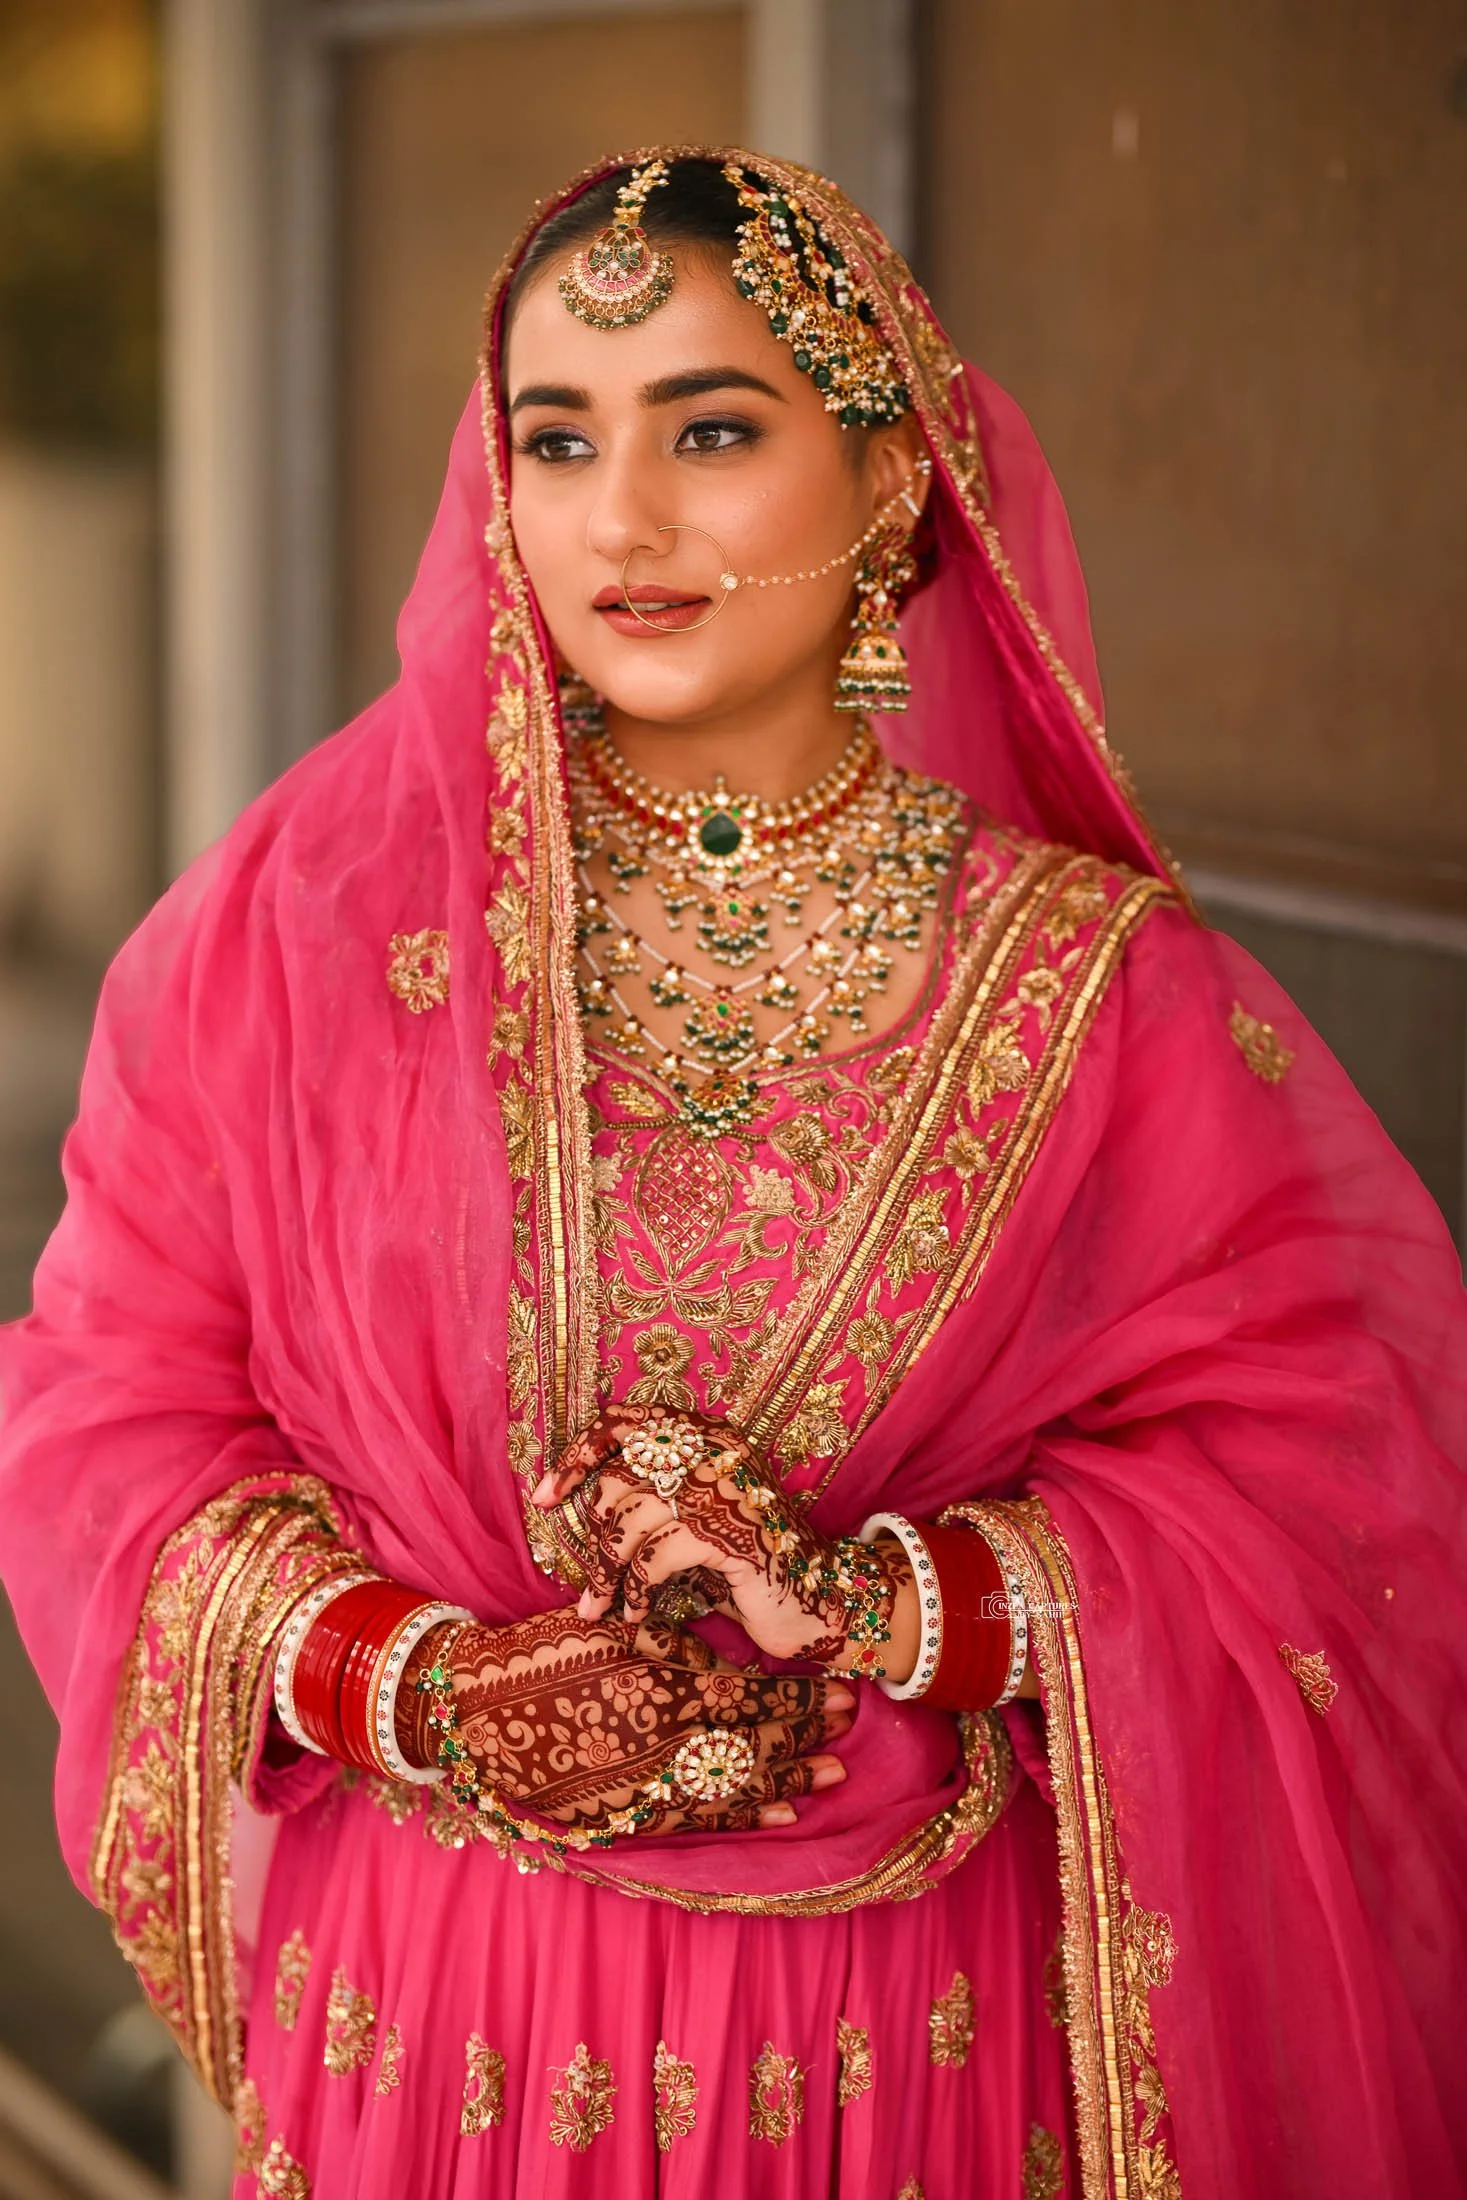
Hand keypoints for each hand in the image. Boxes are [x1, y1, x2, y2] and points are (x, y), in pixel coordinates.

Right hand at [400, 1605, 849, 1835]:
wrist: (475, 1709)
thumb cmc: (547, 1652)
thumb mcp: (615, 1628)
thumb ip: (676, 1641)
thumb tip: (734, 1657)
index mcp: (662, 1683)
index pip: (753, 1695)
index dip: (801, 1698)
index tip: (839, 1691)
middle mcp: (663, 1738)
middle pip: (755, 1741)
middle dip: (805, 1735)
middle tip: (846, 1727)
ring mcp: (648, 1781)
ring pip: (736, 1784)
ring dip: (790, 1779)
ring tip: (832, 1773)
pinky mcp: (630, 1812)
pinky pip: (701, 1819)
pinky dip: (745, 1815)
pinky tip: (782, 1812)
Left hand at [532, 1405, 906, 1670]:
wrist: (815, 1598)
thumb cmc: (745, 1564)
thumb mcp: (695, 1521)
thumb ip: (653, 1499)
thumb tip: (585, 1508)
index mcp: (705, 1436)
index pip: (625, 1422)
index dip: (580, 1455)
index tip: (544, 1496)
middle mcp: (714, 1450)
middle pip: (618, 1480)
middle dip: (593, 1539)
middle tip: (588, 1583)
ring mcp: (722, 1487)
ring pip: (629, 1520)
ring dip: (606, 1572)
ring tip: (600, 1606)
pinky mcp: (728, 1530)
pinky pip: (655, 1556)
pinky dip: (637, 1591)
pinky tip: (638, 1614)